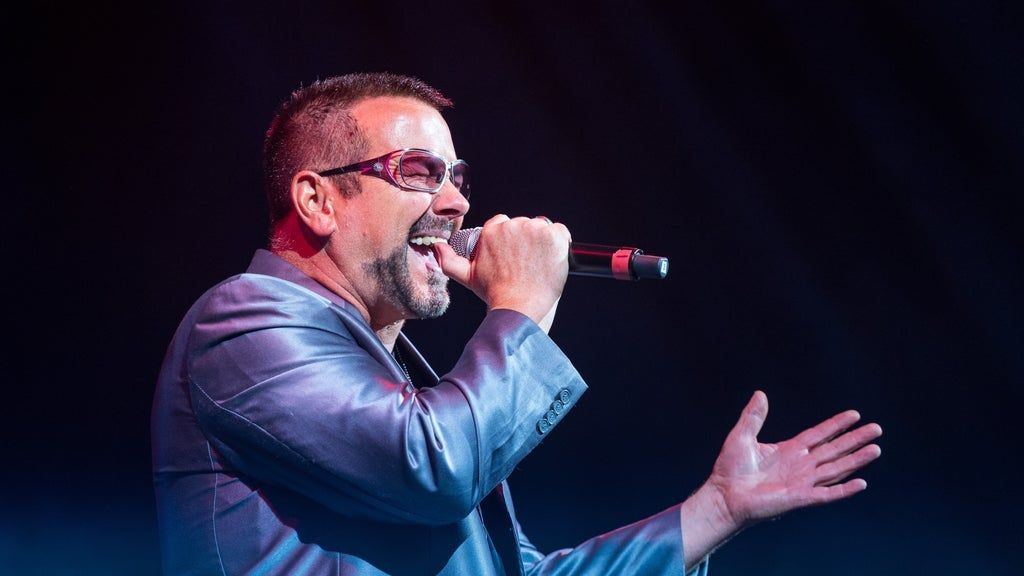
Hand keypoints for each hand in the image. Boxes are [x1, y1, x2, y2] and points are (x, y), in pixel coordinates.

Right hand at [436, 214, 569, 328]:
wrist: (519, 307)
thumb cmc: (495, 294)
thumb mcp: (467, 277)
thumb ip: (449, 260)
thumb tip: (437, 247)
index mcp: (492, 230)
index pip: (504, 223)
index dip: (511, 240)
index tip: (514, 255)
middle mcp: (513, 225)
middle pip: (524, 225)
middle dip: (527, 241)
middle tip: (526, 263)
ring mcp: (534, 230)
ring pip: (542, 228)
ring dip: (542, 243)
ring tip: (538, 264)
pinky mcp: (554, 236)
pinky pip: (561, 232)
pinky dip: (560, 244)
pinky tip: (551, 260)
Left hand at [706, 390, 882, 529]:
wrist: (724, 495)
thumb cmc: (730, 469)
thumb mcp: (742, 436)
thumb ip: (754, 417)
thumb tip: (760, 394)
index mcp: (789, 450)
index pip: (819, 434)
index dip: (837, 425)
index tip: (855, 415)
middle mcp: (800, 465)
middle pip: (834, 449)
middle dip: (855, 439)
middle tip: (877, 429)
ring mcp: (802, 482)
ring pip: (836, 468)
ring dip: (856, 460)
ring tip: (876, 449)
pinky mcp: (800, 498)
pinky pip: (827, 494)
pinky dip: (844, 490)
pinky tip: (862, 483)